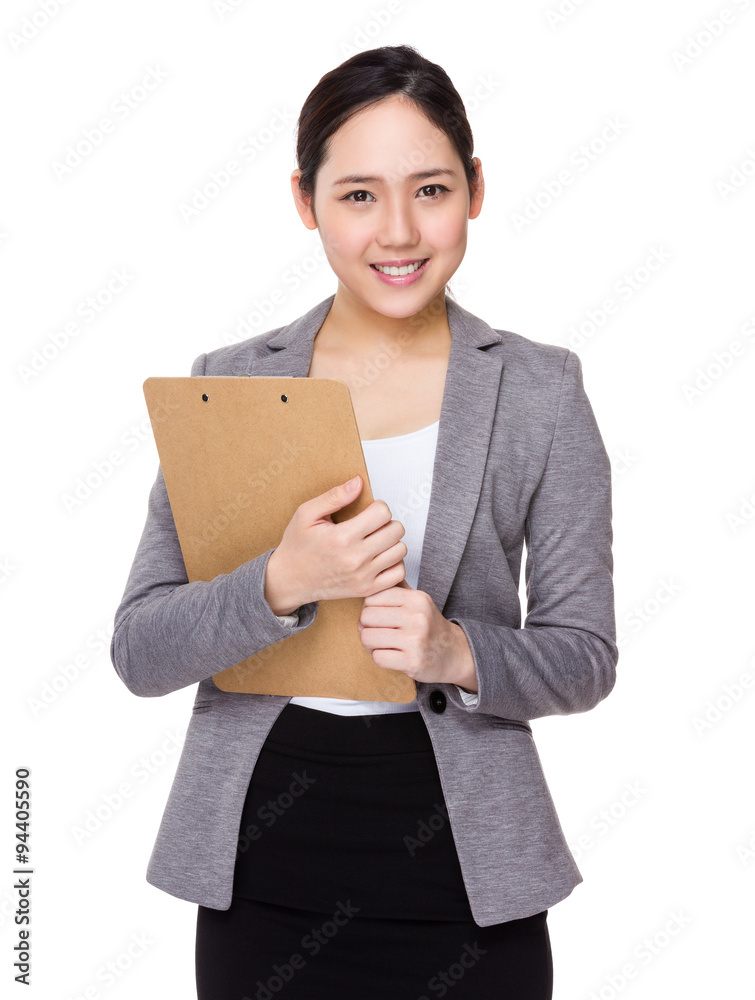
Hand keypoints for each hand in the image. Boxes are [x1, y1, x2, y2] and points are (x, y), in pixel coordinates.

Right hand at [267, 475, 407, 609]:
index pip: (382, 513)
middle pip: (396, 530)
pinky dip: (394, 563)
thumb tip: (358, 483)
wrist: (289, 580)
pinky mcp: (367, 589)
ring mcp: (363, 576)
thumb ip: (334, 496)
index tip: (369, 511)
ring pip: (400, 550)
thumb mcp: (306, 514)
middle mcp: (355, 558)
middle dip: (387, 522)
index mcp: (342, 537)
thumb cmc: (297, 546)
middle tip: (374, 525)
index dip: (378, 507)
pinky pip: (398, 573)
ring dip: (392, 542)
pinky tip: (380, 557)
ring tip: (376, 540)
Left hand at [357, 581, 476, 688]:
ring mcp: (416, 641)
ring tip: (382, 644)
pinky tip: (391, 655)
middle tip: (378, 631)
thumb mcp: (417, 601)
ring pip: (368, 637)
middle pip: (366, 617)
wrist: (454, 653)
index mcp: (416, 599)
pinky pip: (377, 658)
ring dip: (370, 644)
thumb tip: (374, 573)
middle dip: (366, 626)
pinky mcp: (413, 662)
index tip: (378, 616)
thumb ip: (396, 586)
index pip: (371, 597)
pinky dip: (380, 658)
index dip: (369, 608)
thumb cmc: (428, 625)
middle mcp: (418, 617)